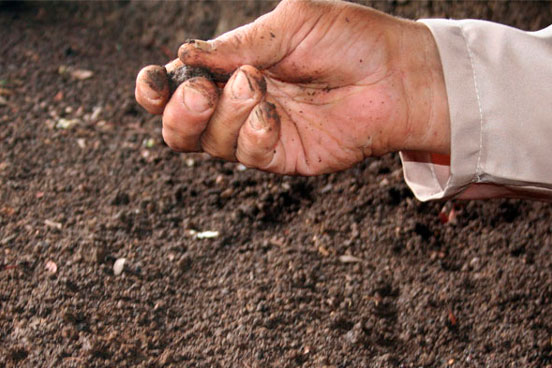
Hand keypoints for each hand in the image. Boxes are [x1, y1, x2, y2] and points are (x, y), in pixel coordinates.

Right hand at [135, 0, 449, 174]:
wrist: (398, 73)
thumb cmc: (350, 39)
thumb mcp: (290, 25)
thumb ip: (239, 43)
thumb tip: (185, 56)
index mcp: (234, 66)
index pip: (178, 84)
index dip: (155, 89)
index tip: (153, 79)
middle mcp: (240, 103)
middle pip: (181, 127)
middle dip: (179, 112)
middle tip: (199, 90)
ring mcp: (262, 133)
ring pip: (211, 142)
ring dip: (225, 113)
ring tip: (257, 85)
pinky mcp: (286, 157)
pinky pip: (250, 155)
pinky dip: (252, 134)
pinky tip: (271, 114)